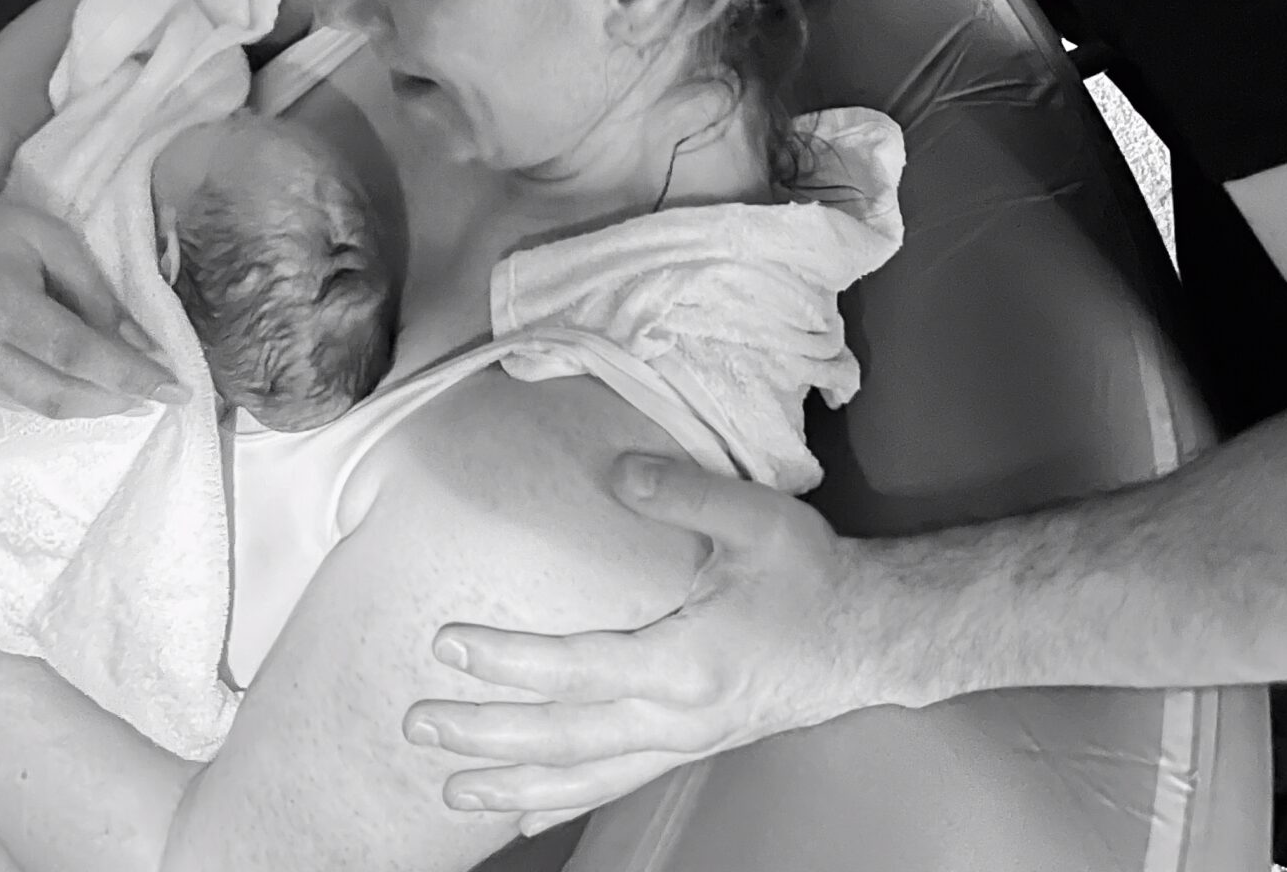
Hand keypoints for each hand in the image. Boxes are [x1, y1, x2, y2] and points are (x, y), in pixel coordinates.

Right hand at [0, 170, 170, 418]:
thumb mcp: (54, 239)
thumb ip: (96, 294)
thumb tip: (143, 346)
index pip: (76, 353)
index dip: (129, 375)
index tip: (177, 389)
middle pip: (60, 393)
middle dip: (118, 399)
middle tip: (164, 396)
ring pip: (41, 407)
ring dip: (94, 405)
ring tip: (136, 395)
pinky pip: (19, 402)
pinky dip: (61, 398)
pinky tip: (89, 387)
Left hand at [403, 456, 872, 832]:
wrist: (869, 638)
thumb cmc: (812, 576)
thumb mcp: (756, 519)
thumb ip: (682, 493)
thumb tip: (617, 472)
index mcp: (686, 661)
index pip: (577, 668)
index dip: (509, 662)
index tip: (449, 644)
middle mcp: (676, 716)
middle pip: (564, 737)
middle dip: (486, 734)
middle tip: (417, 724)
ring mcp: (682, 740)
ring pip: (584, 775)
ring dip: (513, 783)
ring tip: (448, 791)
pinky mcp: (688, 746)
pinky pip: (613, 783)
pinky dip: (561, 801)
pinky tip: (520, 814)